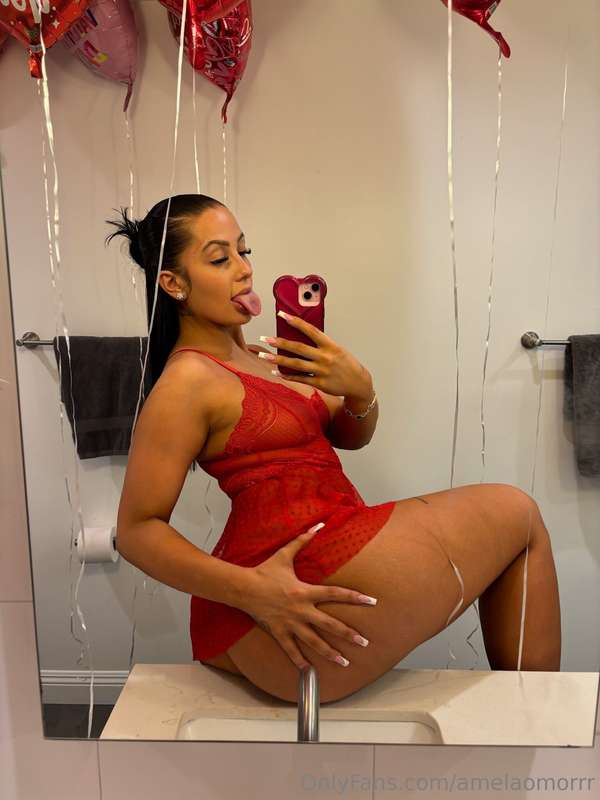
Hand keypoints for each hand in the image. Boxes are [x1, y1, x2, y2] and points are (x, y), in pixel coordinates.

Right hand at [241, 525, 375, 669]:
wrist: (243, 588)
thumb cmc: (265, 570)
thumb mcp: (285, 553)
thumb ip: (303, 539)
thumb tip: (319, 523)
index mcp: (305, 591)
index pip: (336, 594)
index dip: (355, 597)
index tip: (372, 602)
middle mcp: (301, 610)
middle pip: (330, 624)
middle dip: (348, 634)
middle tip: (364, 642)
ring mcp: (290, 623)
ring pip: (314, 642)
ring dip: (330, 653)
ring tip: (345, 662)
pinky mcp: (279, 633)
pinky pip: (291, 651)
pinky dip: (300, 663)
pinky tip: (310, 672)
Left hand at [260, 313, 373, 400]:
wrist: (358, 383)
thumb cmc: (346, 364)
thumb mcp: (337, 350)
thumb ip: (321, 344)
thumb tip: (301, 337)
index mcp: (330, 345)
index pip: (310, 330)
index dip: (296, 322)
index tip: (282, 315)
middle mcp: (325, 357)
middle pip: (298, 348)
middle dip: (280, 343)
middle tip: (265, 338)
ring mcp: (321, 371)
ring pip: (296, 364)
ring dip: (278, 360)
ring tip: (264, 356)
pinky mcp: (319, 383)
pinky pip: (300, 378)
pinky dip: (287, 376)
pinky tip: (276, 372)